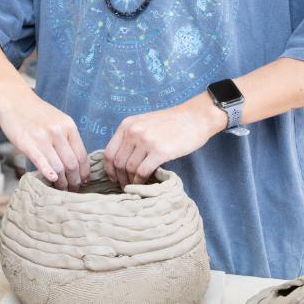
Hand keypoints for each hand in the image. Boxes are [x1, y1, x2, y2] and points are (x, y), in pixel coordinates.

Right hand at [0, 80, 89, 190]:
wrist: (14, 97)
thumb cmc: (35, 112)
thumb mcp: (57, 120)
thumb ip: (67, 138)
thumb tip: (75, 163)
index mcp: (69, 126)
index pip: (82, 156)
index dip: (84, 173)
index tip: (84, 182)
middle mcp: (58, 132)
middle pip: (72, 164)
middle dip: (74, 181)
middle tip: (72, 190)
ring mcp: (42, 137)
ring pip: (58, 167)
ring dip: (61, 182)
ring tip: (61, 188)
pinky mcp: (27, 143)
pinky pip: (41, 162)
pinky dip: (48, 173)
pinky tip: (51, 180)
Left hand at [103, 93, 225, 186]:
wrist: (194, 118)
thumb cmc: (170, 122)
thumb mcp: (144, 123)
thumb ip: (131, 137)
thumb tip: (121, 160)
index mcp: (127, 124)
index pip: (109, 152)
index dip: (109, 169)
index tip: (113, 178)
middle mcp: (133, 131)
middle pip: (117, 162)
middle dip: (119, 177)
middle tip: (124, 185)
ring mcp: (146, 141)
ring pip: (129, 168)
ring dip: (130, 181)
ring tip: (135, 185)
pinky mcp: (160, 151)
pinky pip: (143, 171)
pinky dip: (141, 181)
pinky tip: (144, 183)